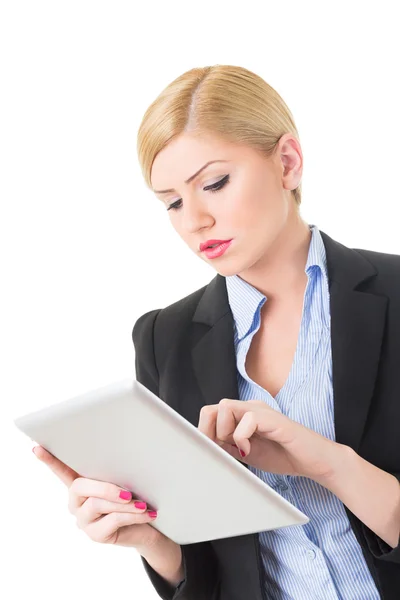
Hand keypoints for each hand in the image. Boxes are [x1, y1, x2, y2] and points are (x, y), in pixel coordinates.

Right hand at [32, 445, 170, 552]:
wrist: (149, 528)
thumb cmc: (135, 498)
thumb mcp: (125, 482)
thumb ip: (116, 473)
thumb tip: (124, 459)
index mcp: (81, 485)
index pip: (62, 471)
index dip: (50, 460)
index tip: (36, 447)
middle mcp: (77, 502)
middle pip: (80, 487)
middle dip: (105, 488)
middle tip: (128, 492)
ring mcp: (84, 520)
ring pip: (98, 505)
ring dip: (124, 504)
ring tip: (142, 504)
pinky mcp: (96, 535)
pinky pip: (112, 520)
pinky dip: (132, 516)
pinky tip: (146, 514)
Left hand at [198, 399, 347, 482]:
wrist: (315, 461)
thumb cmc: (284, 455)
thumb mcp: (246, 453)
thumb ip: (228, 446)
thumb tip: (205, 447)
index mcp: (241, 415)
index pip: (211, 413)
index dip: (204, 432)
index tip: (209, 451)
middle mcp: (249, 408)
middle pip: (212, 408)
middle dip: (209, 432)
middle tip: (221, 450)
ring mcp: (261, 411)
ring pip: (226, 407)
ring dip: (224, 432)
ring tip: (237, 449)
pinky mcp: (273, 419)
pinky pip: (247, 419)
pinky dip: (242, 437)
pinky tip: (249, 450)